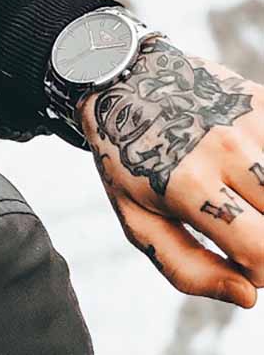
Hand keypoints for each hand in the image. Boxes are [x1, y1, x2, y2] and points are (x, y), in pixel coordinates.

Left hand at [75, 37, 262, 308]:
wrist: (124, 77)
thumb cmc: (128, 155)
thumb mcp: (136, 217)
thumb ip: (187, 268)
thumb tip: (249, 296)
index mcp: (189, 184)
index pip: (263, 254)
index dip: (258, 272)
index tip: (240, 257)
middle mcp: (226, 149)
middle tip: (241, 224)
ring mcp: (248, 121)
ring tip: (243, 195)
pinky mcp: (262, 100)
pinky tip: (249, 170)